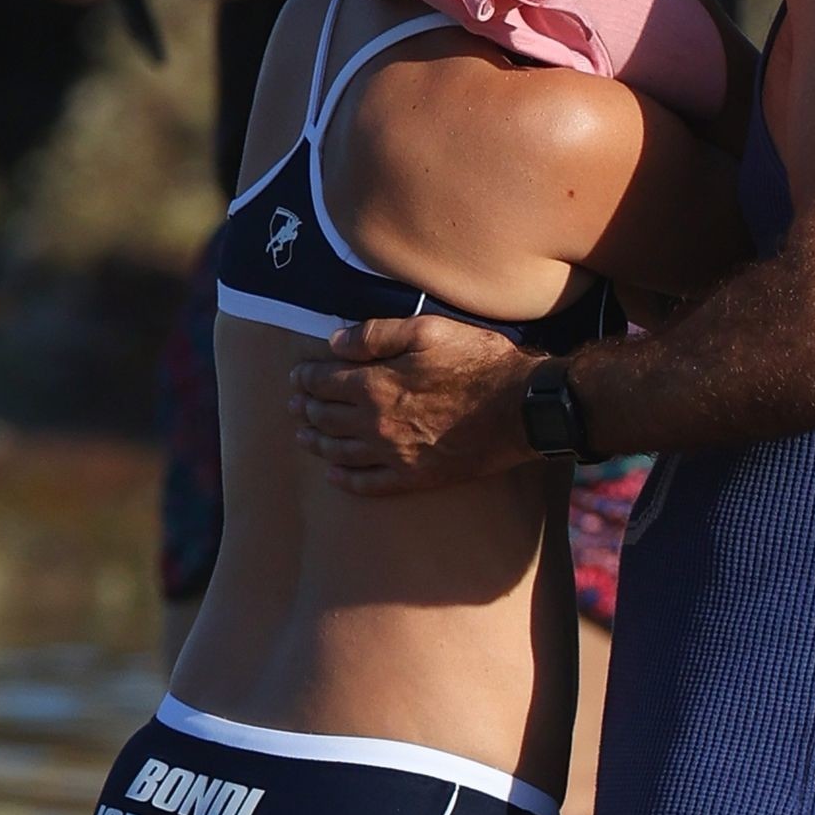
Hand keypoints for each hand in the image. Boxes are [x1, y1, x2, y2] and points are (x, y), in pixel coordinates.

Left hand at [288, 314, 541, 494]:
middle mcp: (375, 424)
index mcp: (375, 385)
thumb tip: (333, 342)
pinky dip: (344, 479)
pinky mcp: (414, 477)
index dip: (306, 377)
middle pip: (325, 418)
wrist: (521, 409)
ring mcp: (393, 455)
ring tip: (303, 436)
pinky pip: (367, 484)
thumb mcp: (428, 330)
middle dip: (304, 408)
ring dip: (315, 442)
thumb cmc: (479, 362)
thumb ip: (376, 335)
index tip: (297, 374)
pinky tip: (334, 474)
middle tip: (294, 403)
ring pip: (338, 452)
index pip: (324, 381)